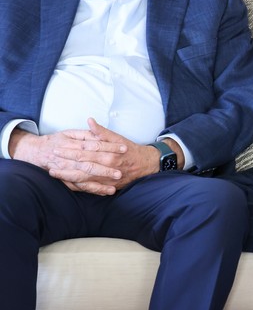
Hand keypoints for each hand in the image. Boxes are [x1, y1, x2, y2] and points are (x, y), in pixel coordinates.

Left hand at [45, 118, 159, 193]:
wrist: (146, 165)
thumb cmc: (130, 150)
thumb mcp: (118, 138)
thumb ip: (102, 131)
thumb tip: (90, 121)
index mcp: (109, 154)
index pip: (84, 152)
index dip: (69, 151)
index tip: (57, 148)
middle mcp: (107, 167)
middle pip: (81, 166)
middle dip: (64, 163)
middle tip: (51, 160)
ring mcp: (107, 179)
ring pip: (84, 179)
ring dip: (67, 176)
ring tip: (54, 173)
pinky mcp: (108, 187)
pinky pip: (90, 188)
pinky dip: (78, 186)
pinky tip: (67, 184)